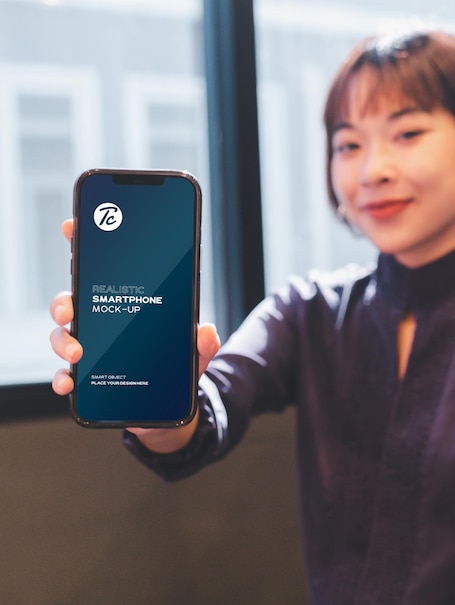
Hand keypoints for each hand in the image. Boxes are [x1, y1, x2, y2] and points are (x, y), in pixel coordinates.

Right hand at [49, 220, 220, 452]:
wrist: (169, 408)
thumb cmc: (178, 368)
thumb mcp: (196, 353)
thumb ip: (203, 343)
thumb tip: (208, 330)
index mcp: (129, 302)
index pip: (105, 268)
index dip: (85, 243)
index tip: (73, 225)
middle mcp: (105, 320)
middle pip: (74, 300)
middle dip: (64, 300)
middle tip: (70, 308)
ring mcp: (93, 348)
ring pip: (64, 334)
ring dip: (62, 340)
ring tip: (77, 352)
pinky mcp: (89, 377)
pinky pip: (67, 374)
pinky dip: (63, 378)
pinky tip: (69, 382)